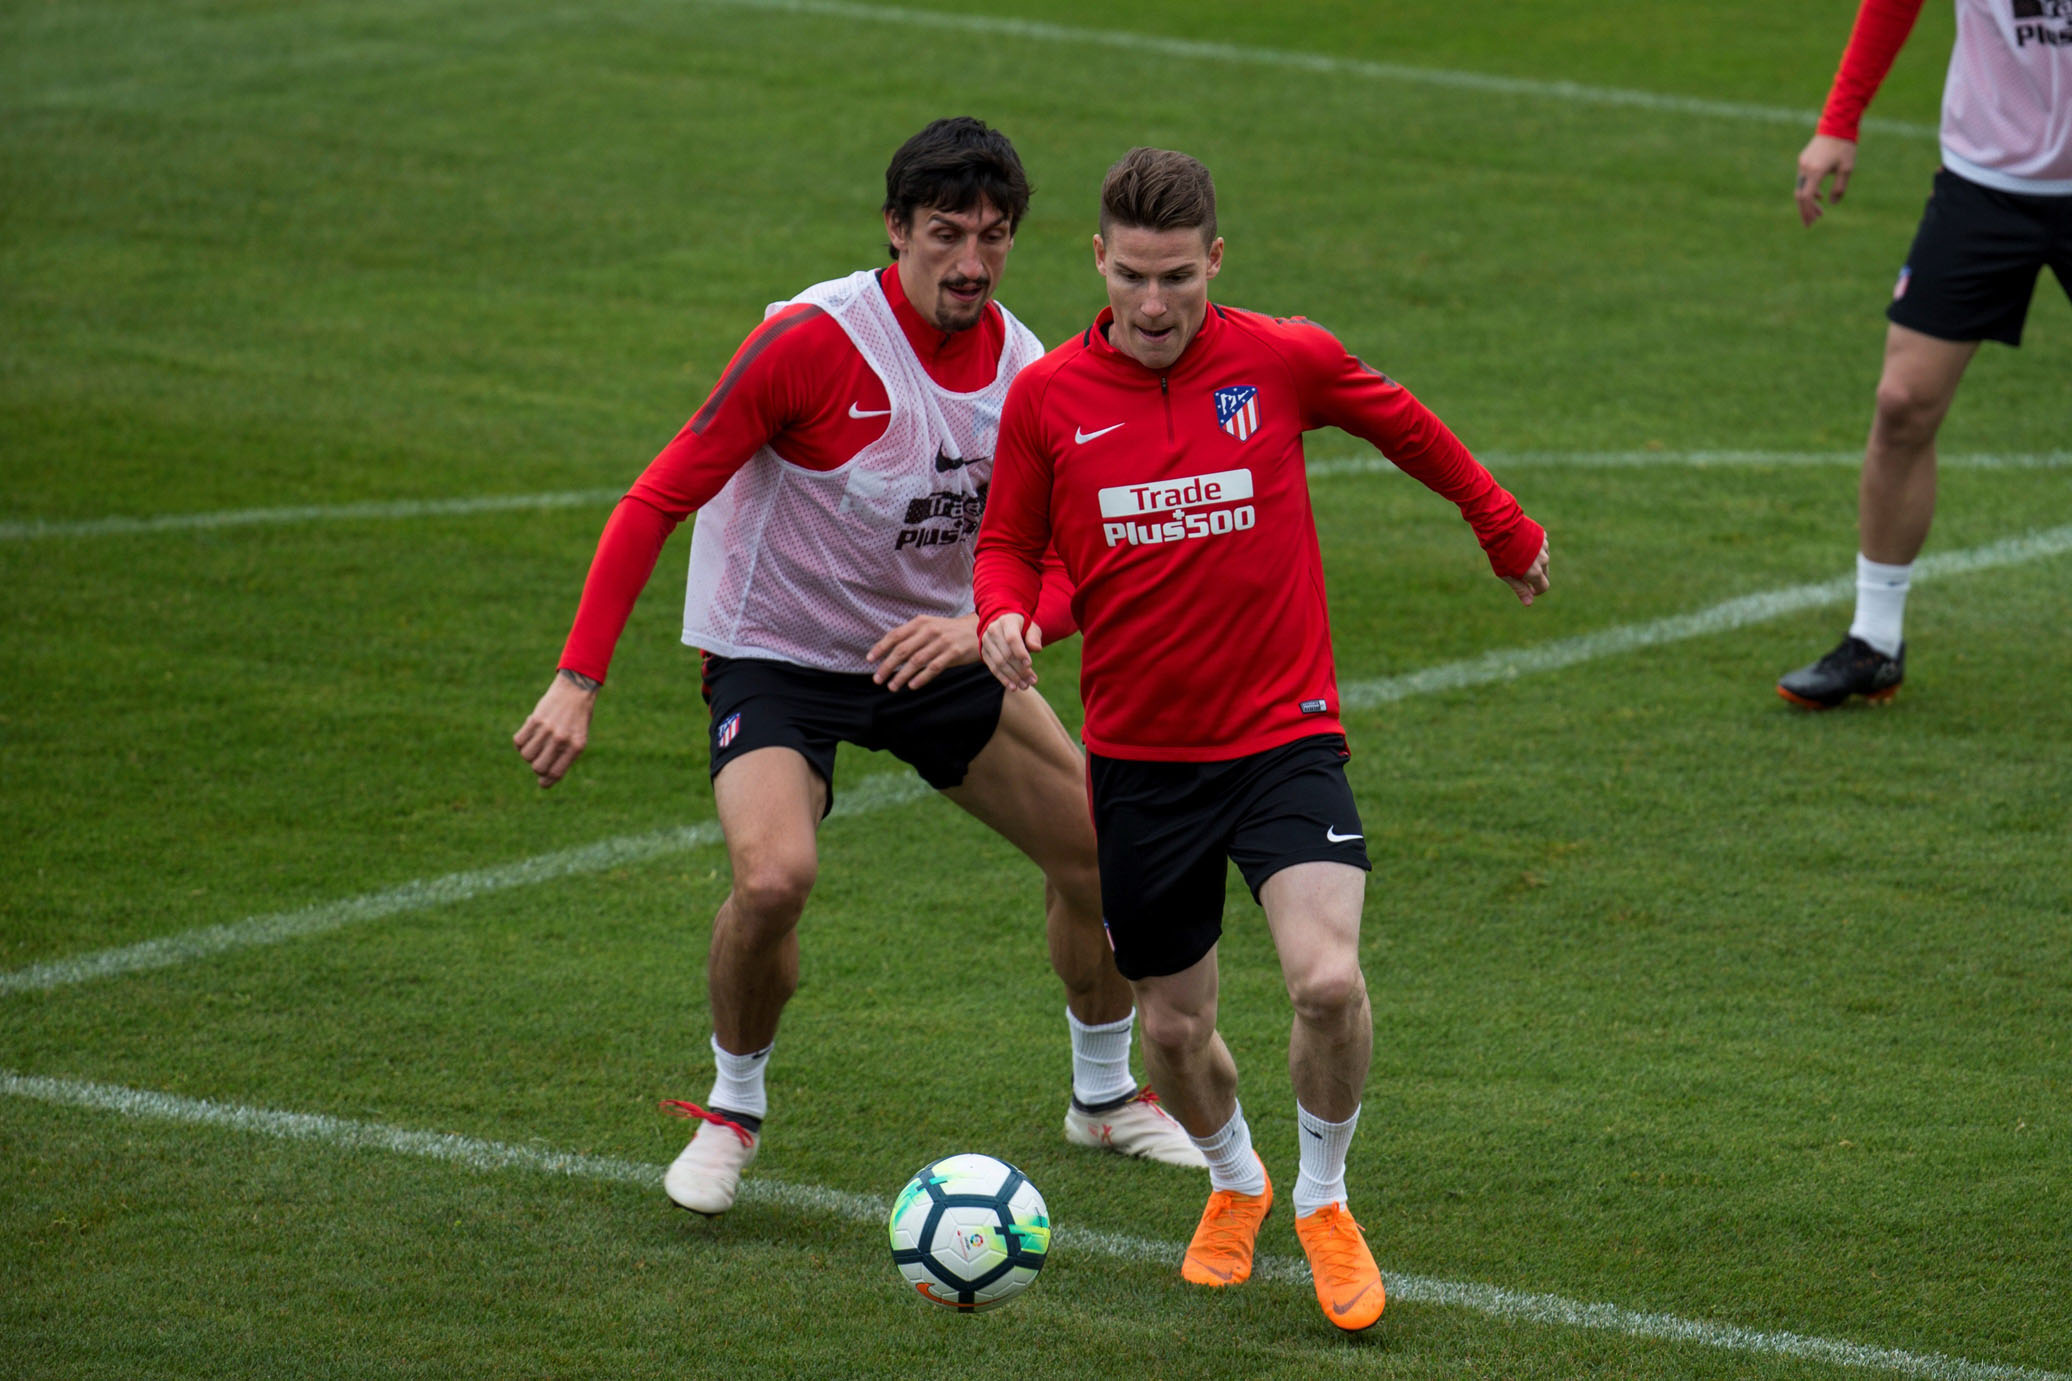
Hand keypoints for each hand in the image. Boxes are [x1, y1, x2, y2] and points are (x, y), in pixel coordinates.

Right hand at [513, 670, 596, 787]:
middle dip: (536, 767)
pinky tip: (529, 735)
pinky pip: (519, 740)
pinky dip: (521, 742)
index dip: (546, 781)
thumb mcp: (578, 738)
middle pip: (538, 767)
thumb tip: (543, 777)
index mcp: (576, 747)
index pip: (556, 773)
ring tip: (536, 743)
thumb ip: (564, 757)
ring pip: (526, 755)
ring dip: (528, 753)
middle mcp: (561, 739)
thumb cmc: (578, 718)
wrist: (575, 690)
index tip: (542, 782)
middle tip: (540, 757)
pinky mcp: (535, 719)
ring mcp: (547, 729)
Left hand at [866, 614, 980, 691]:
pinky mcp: (953, 653)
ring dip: (902, 676)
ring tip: (892, 687)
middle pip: (902, 650)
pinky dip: (921, 678)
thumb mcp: (930, 627)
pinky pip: (933, 668)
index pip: (895, 635)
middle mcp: (929, 631)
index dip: (881, 648)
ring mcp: (942, 642)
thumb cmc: (949, 632)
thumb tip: (889, 652)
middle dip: (887, 666)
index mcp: (920, 623)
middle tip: (877, 679)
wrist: (978, 630)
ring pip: (916, 661)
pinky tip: (912, 686)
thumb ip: (912, 636)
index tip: (870, 660)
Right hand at [979, 613, 1044, 690]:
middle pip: (1006, 653)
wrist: (1004, 625)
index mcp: (1006, 621)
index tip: (1030, 665)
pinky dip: (1003, 678)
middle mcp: (993, 630)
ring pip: (999, 663)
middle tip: (1032, 681)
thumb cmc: (1022, 627)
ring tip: (1025, 686)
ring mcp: (986, 642)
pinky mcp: (984, 652)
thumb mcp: (1031, 628)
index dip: (1020, 652)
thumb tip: (1037, 648)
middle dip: (1020, 670)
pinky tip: (1013, 687)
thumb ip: (1034, 637)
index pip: (1012, 638)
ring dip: (1013, 677)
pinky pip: (993, 668)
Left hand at [1502, 537, 1550, 605]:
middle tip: (1519, 571)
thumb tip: (1529, 603)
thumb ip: (1520, 589)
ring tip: (1517, 555)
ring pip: (1543, 559)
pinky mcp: (1543, 535)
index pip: (1544, 587)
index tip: (1528, 589)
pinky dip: (1535, 548)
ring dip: (1534, 561)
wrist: (1501, 527)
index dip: (1536, 590)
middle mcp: (1543, 560)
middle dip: (1535, 576)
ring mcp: (1544, 547)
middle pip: (1544, 574)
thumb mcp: (1507, 574)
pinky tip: (1521, 544)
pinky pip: (1541, 546)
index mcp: (1535, 572)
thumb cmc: (1500, 553)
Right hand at [1795, 134, 1855, 226]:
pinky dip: (1809, 190)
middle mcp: (1805, 169)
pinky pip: (1802, 179)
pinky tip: (1818, 195)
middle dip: (1805, 210)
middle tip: (1811, 223)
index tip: (1812, 221)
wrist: (1837, 124)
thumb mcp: (1847, 169)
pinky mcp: (1804, 159)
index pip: (1806, 197)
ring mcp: (1803, 163)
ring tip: (1818, 211)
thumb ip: (1839, 188)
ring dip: (1808, 201)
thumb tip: (1832, 203)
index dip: (1808, 211)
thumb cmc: (1844, 147)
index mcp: (1815, 172)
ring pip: (1800, 188)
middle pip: (1800, 195)